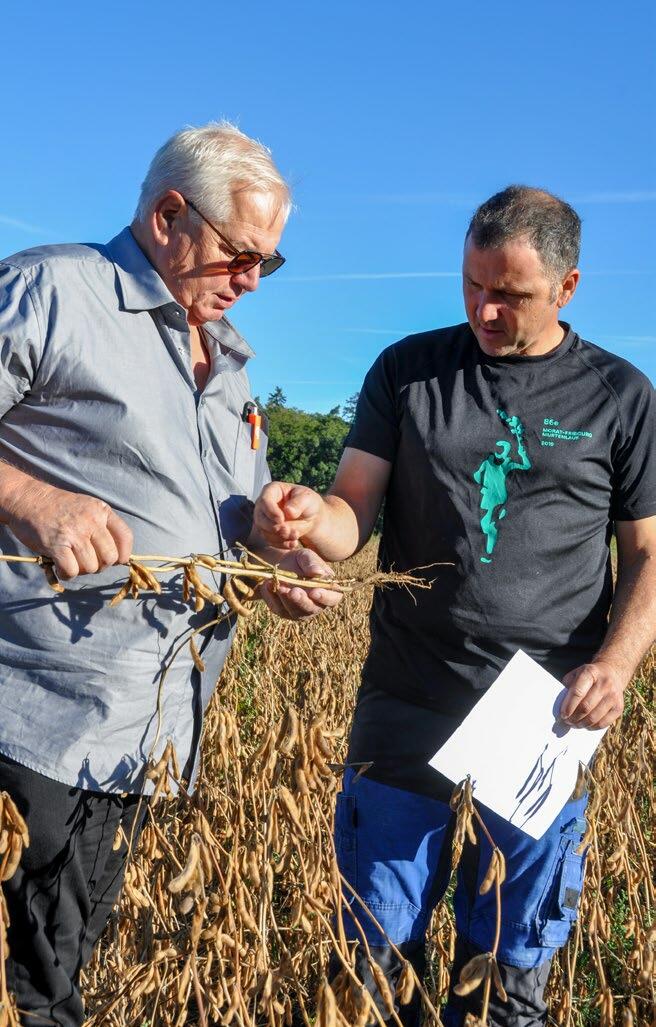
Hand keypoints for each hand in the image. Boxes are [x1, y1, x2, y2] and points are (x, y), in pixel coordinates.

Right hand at [5, 479, 132, 579]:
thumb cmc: (58, 507)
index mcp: (101, 511)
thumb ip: (102, 526)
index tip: (116, 560)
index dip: (124, 554)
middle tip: (87, 562)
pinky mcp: (57, 545)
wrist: (27, 499)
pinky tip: (60, 567)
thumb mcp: (87, 507)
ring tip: (71, 561)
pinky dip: (66, 574)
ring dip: (81, 570)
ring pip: (91, 567)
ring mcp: (74, 533)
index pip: (125, 537)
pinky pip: (71, 571)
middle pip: (110, 557)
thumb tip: (117, 557)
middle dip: (101, 566)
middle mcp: (91, 521)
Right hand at [254, 482, 324, 549]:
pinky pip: (270, 541)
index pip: (265, 500)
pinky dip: (281, 544)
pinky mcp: (267, 532)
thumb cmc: (307, 502)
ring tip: (295, 536)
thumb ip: (298, 503)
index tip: (281, 520)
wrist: (310, 516)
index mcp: (272, 490)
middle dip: (274, 527)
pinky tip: (293, 544)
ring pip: (264, 531)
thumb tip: (288, 511)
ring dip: (279, 537)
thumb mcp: (307, 498)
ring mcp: (264, 519)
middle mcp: (263, 505)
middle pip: (260, 518)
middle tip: (288, 531)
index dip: (271, 511)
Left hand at [258, 547, 342, 620]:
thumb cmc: (298, 560)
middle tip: (293, 591)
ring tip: (278, 584)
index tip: (314, 591)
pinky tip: (267, 584)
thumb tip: (318, 573)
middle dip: (301, 601)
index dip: (325, 597)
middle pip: (311, 609)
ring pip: (293, 611)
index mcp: (328, 591)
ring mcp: (298, 611)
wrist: (279, 564)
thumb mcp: (305, 556)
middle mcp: (315, 605)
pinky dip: (271, 597)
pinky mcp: (282, 611)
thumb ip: (312, 563)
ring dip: (285, 599)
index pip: (333, 599)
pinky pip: (277, 608)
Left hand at [559, 660, 628, 728]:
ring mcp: (613, 696)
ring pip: (594, 717)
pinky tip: (586, 725)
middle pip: (586, 707)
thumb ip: (568, 686)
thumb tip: (562, 707)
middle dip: (574, 717)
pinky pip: (604, 723)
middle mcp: (604, 683)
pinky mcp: (619, 707)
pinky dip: (593, 727)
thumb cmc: (589, 676)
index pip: (578, 692)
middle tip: (567, 721)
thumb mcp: (576, 673)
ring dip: (582, 724)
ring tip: (575, 724)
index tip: (563, 714)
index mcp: (590, 673)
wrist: (611, 673)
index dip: (569, 706)